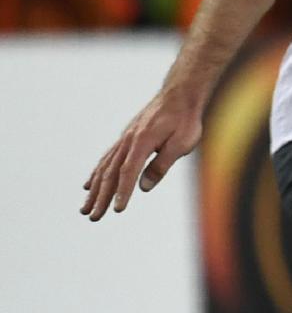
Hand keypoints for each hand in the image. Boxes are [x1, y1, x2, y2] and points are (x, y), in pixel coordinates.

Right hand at [83, 85, 206, 219]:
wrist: (179, 95)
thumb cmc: (185, 120)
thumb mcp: (182, 143)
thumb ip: (162, 164)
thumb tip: (143, 187)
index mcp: (141, 142)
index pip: (129, 172)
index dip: (122, 192)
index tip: (117, 210)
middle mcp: (127, 141)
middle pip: (110, 173)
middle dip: (101, 197)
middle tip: (92, 217)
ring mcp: (124, 139)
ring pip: (104, 168)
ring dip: (94, 190)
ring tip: (85, 208)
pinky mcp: (125, 139)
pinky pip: (107, 159)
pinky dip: (96, 174)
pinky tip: (89, 186)